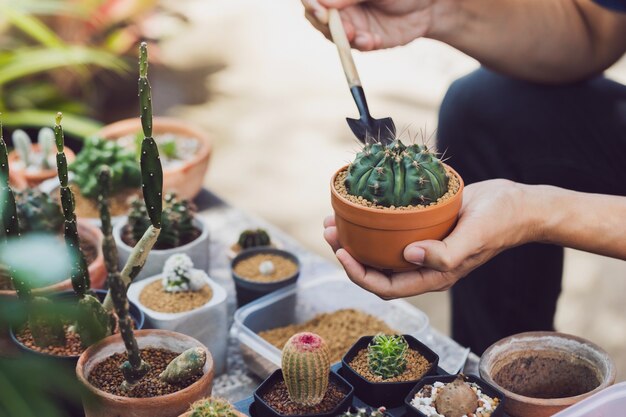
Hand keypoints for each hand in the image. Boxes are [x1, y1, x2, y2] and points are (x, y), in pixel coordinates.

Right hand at [301, 0, 438, 50]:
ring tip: (359, 35)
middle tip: (338, 25)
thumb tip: (323, 3)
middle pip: (316, 16)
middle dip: (324, 23)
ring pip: (332, 34)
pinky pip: (353, 47)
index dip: (311, 3)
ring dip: (342, 37)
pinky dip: (361, 45)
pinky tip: (372, 40)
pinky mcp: (364, 40)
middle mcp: (340, 5)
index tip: (319, 10)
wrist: (429, 6)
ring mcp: (350, 23)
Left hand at [324, 179, 539, 298]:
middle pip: (376, 270)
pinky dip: (372, 224)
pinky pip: (391, 232)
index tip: (341, 251)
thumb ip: (446, 252)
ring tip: (335, 220)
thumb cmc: (501, 221)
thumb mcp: (475, 236)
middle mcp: (424, 265)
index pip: (387, 287)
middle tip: (329, 230)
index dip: (359, 274)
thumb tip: (410, 256)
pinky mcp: (424, 229)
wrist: (518, 205)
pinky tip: (360, 208)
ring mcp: (423, 247)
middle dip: (349, 255)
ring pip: (380, 251)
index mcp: (433, 276)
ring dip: (356, 239)